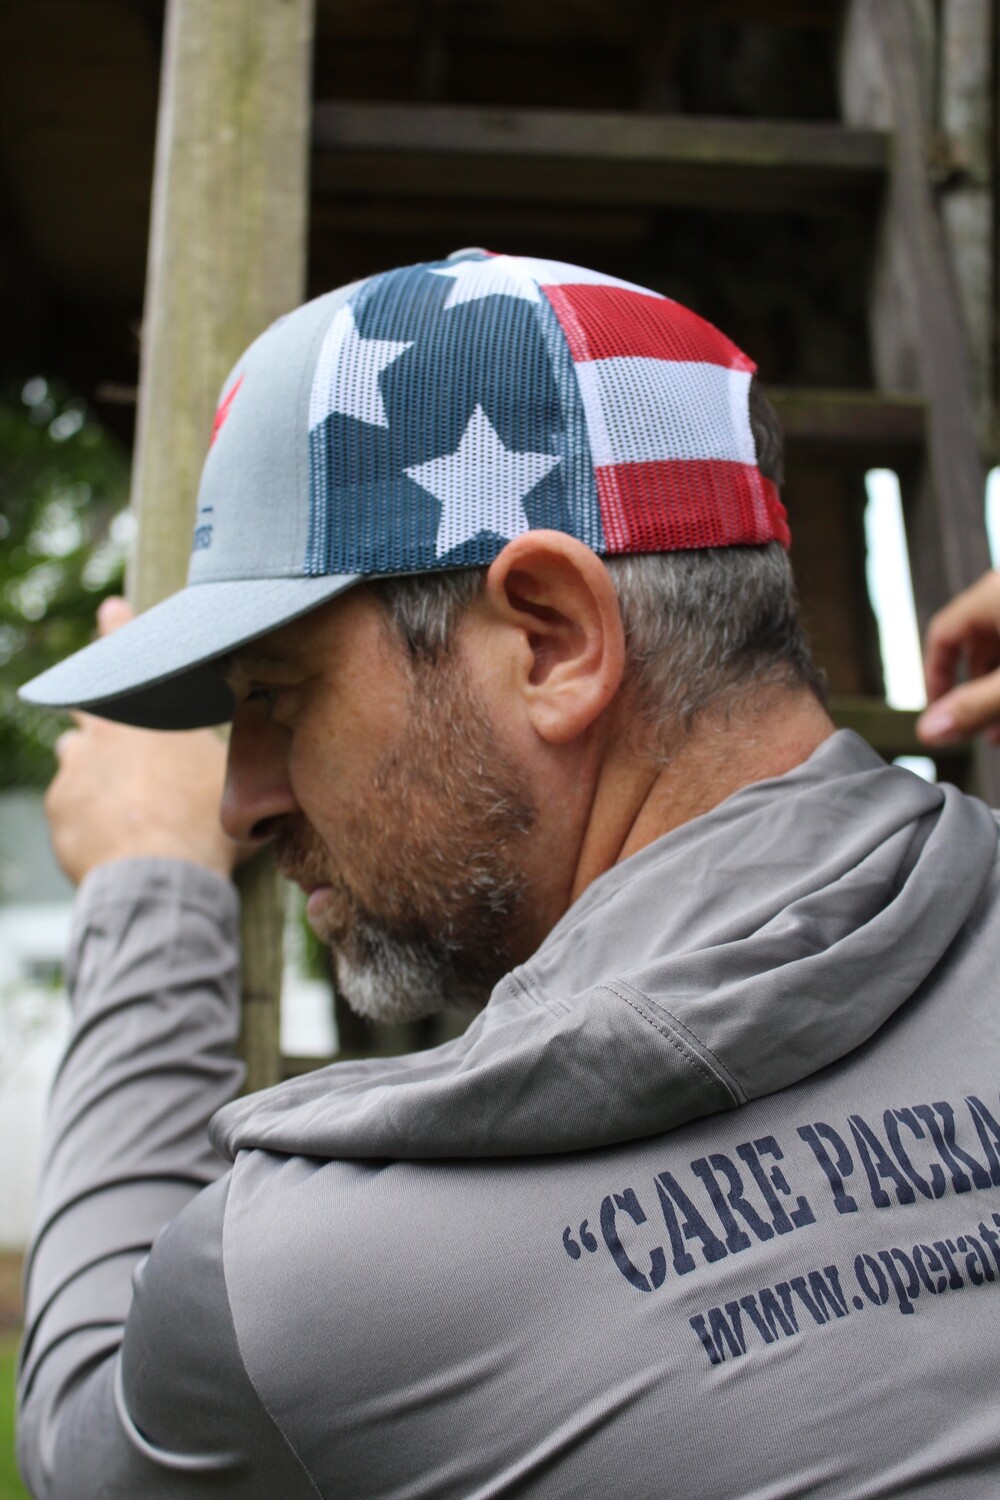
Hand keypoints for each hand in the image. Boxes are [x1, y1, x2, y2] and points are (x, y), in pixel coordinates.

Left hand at [46, 598, 242, 883]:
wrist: (159, 876)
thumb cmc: (202, 825)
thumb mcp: (233, 779)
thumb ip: (235, 753)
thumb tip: (271, 749)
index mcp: (151, 716)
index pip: (131, 654)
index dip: (120, 628)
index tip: (112, 609)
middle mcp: (106, 732)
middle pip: (94, 704)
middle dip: (103, 705)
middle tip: (114, 717)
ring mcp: (75, 768)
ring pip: (77, 752)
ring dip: (94, 763)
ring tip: (124, 795)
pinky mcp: (60, 806)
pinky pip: (70, 797)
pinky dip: (87, 807)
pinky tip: (115, 830)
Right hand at [918, 570, 999, 745]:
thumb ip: (975, 707)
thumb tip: (929, 732)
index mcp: (992, 596)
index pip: (942, 634)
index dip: (935, 675)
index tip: (939, 711)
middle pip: (975, 644)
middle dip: (972, 691)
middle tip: (972, 727)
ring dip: (995, 690)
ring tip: (998, 730)